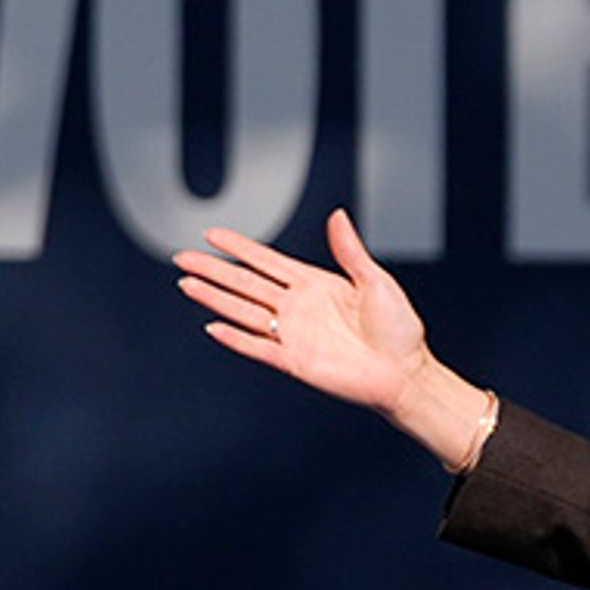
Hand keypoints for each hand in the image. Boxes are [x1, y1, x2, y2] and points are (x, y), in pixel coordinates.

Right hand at [175, 209, 493, 466]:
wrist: (406, 373)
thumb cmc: (399, 329)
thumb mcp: (376, 281)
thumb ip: (350, 251)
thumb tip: (338, 216)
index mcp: (315, 284)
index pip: (267, 261)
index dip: (239, 248)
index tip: (212, 234)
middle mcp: (298, 307)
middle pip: (245, 284)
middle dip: (214, 269)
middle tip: (182, 257)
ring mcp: (294, 334)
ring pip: (244, 312)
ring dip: (215, 298)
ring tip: (187, 284)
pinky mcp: (295, 361)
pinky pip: (258, 347)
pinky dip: (236, 338)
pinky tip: (213, 326)